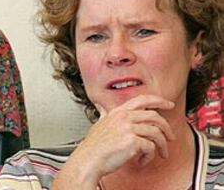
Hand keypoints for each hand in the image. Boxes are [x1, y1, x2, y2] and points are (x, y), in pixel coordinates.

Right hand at [51, 95, 175, 189]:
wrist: (89, 159)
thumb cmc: (93, 146)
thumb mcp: (98, 124)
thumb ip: (103, 114)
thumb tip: (100, 107)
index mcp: (118, 111)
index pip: (143, 99)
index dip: (158, 100)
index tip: (168, 104)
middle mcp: (124, 117)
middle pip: (155, 116)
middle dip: (167, 127)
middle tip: (171, 137)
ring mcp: (129, 128)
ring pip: (156, 132)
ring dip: (163, 145)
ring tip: (162, 153)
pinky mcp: (133, 142)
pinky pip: (151, 147)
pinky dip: (150, 156)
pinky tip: (142, 160)